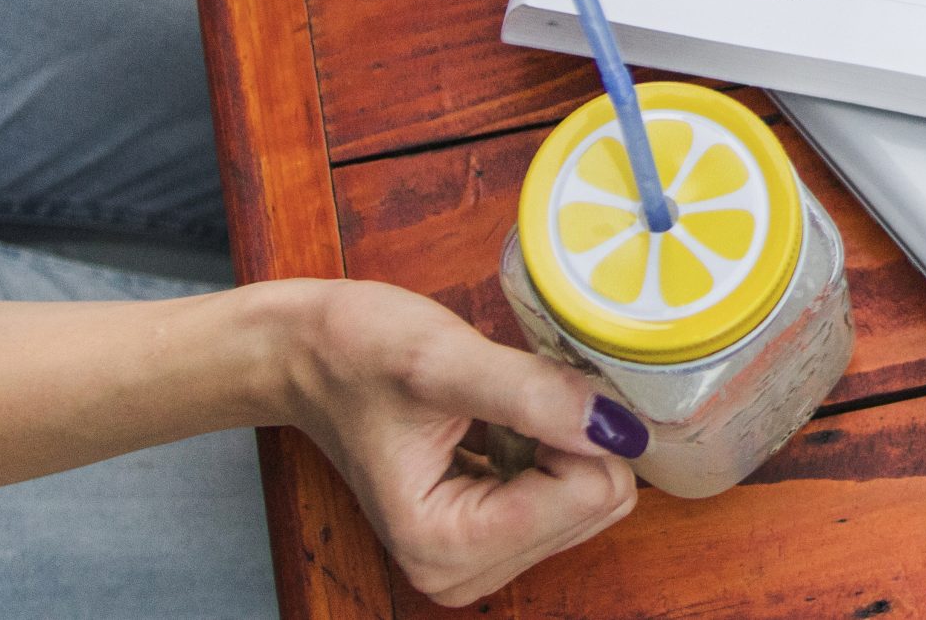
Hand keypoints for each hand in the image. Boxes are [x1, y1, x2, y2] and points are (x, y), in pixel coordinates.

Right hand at [277, 280, 643, 607]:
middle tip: (505, 397)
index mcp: (443, 546)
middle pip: (599, 501)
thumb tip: (618, 428)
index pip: (588, 492)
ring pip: (595, 495)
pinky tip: (499, 424)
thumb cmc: (354, 353)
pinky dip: (551, 447)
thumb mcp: (440, 359)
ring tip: (494, 410)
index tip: (516, 389)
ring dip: (560, 439)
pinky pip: (574, 491)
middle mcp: (462, 572)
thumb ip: (531, 395)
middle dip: (568, 436)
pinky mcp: (494, 538)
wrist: (307, 356)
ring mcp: (480, 560)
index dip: (569, 425)